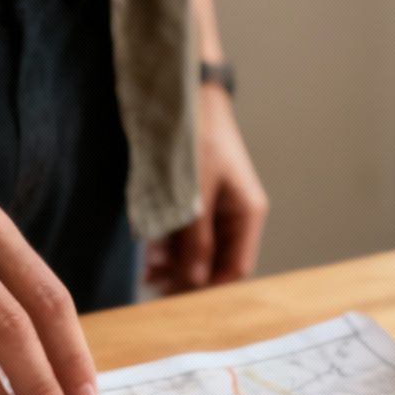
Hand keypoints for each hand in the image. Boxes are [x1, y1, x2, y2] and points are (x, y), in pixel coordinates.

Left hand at [146, 85, 268, 293]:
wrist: (186, 96)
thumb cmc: (198, 137)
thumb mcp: (195, 192)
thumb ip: (196, 237)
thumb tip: (194, 279)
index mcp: (246, 214)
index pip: (236, 269)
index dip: (210, 288)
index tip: (180, 298)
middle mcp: (234, 217)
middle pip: (216, 264)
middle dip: (188, 279)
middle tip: (156, 290)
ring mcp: (214, 212)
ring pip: (198, 253)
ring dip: (174, 266)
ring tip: (147, 277)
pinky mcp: (195, 205)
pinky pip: (184, 236)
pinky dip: (167, 249)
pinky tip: (148, 260)